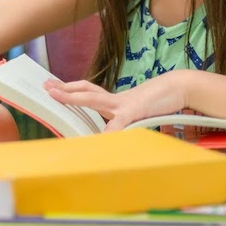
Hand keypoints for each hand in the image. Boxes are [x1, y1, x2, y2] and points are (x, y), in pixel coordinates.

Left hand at [44, 70, 187, 130]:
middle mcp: (115, 101)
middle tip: (45, 87)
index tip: (54, 88)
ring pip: (93, 99)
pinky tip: (100, 139)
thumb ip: (125, 123)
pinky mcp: (135, 111)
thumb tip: (113, 136)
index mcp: (115, 102)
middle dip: (63, 90)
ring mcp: (124, 104)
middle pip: (84, 92)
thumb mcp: (139, 114)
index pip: (88, 93)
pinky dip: (109, 131)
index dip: (71, 91)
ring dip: (74, 97)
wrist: (180, 88)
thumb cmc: (160, 101)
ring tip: (56, 96)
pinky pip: (118, 123)